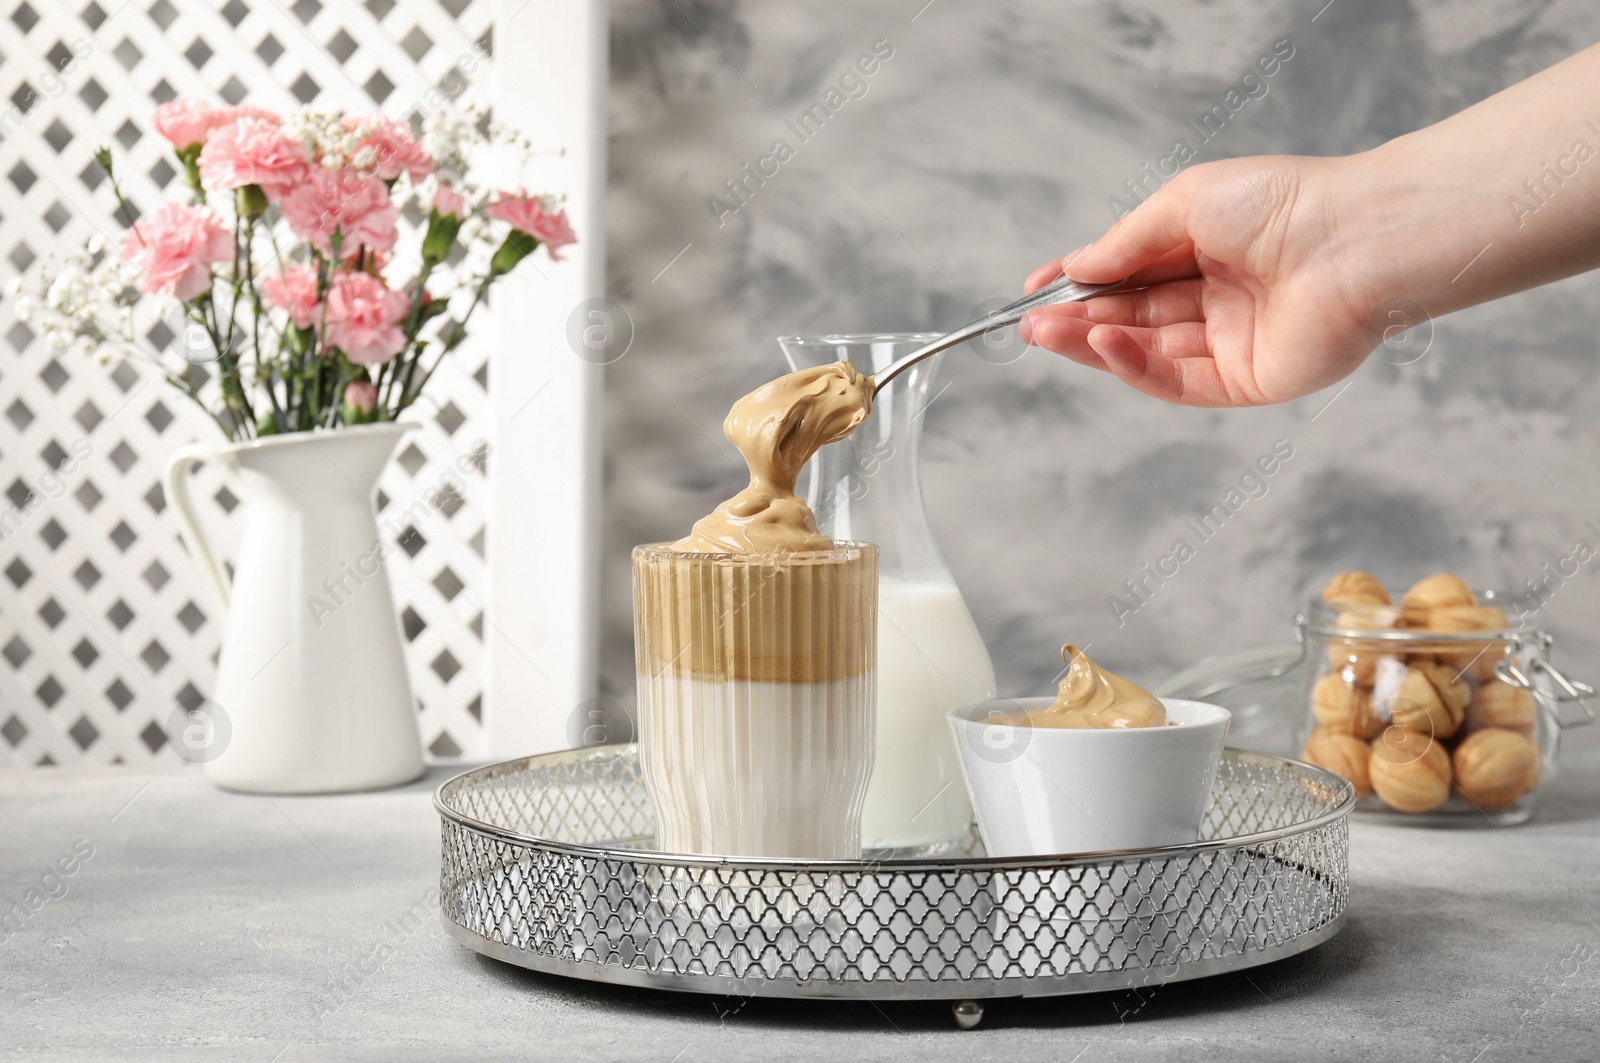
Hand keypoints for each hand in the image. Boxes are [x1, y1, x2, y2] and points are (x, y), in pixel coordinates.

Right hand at [1019, 155, 1383, 406]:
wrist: (1355, 239)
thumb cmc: (1283, 203)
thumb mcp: (1184, 204)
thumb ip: (1127, 242)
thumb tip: (1079, 266)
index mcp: (1210, 251)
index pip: (1132, 275)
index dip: (1082, 284)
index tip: (1036, 290)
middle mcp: (1220, 299)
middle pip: (1134, 318)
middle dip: (1078, 320)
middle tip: (1028, 323)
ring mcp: (1233, 343)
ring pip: (1148, 352)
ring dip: (1092, 344)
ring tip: (1044, 333)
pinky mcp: (1247, 381)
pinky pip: (1178, 380)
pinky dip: (1134, 366)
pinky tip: (1100, 345)